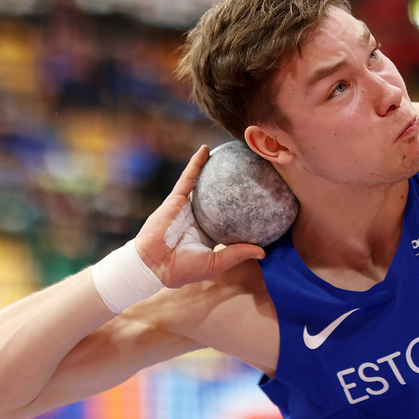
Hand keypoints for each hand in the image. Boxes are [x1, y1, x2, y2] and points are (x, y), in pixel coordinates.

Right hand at [133, 145, 265, 287]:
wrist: (154, 265)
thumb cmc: (184, 269)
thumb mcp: (216, 263)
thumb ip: (237, 254)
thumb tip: (263, 251)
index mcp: (208, 234)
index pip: (228, 218)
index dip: (241, 209)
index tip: (259, 200)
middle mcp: (199, 218)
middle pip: (218, 197)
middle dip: (230, 185)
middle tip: (248, 171)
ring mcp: (187, 207)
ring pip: (203, 183)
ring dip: (213, 167)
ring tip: (229, 153)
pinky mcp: (176, 199)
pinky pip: (188, 178)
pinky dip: (196, 163)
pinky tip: (206, 150)